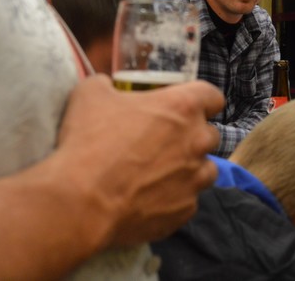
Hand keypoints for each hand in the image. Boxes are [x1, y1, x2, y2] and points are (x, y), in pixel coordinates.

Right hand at [54, 75, 223, 245]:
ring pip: (205, 169)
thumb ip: (106, 84)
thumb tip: (106, 86)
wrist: (82, 202)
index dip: (201, 100)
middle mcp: (197, 141)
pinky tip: (147, 199)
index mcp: (182, 107)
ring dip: (189, 168)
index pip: (212, 96)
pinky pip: (187, 200)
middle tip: (161, 141)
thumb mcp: (90, 95)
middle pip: (209, 134)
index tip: (186, 107)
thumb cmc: (89, 141)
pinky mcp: (185, 210)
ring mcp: (194, 178)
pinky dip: (173, 198)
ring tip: (159, 173)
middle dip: (191, 136)